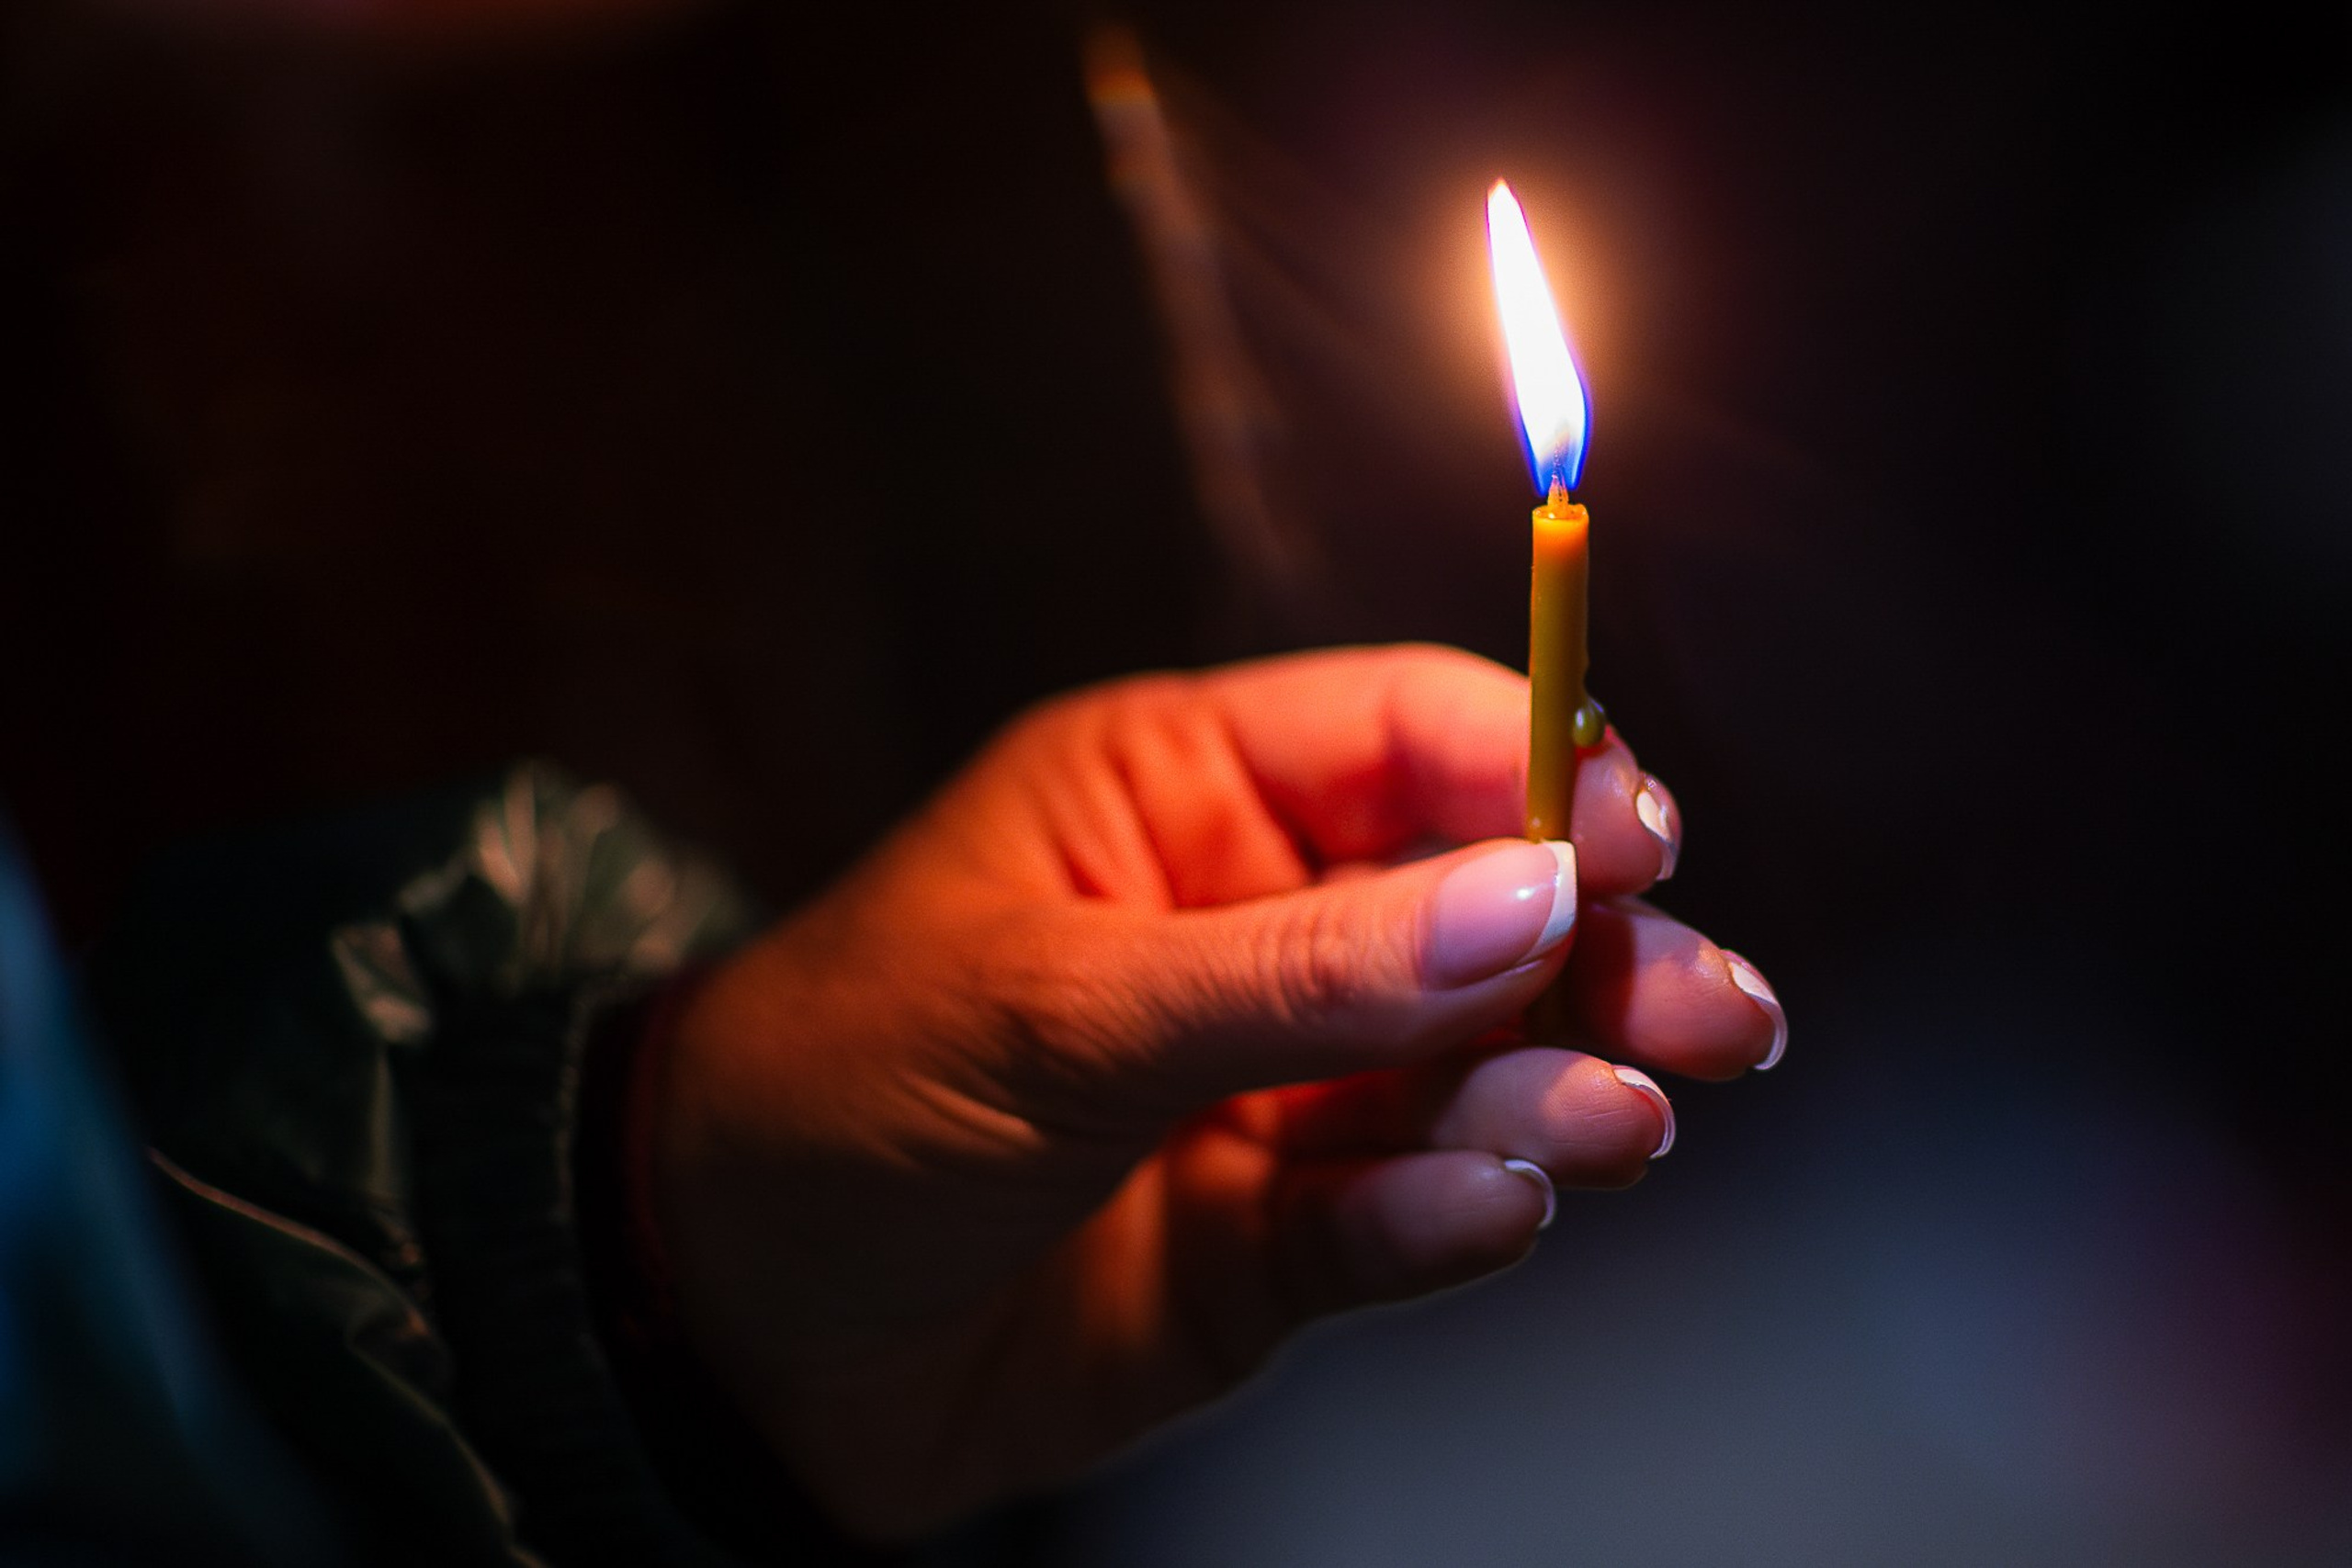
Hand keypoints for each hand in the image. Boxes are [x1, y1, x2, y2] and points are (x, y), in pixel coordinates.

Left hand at [649, 645, 1782, 1538]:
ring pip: (1465, 1074)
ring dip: (1557, 1090)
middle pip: (1478, 911)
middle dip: (1599, 953)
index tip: (1634, 834)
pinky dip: (1457, 1216)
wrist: (720, 1330)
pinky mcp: (1271, 1243)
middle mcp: (1249, 933)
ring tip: (1621, 1118)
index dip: (1536, 770)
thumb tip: (1526, 896)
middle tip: (1712, 1010)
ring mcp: (1269, 1092)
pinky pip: (1397, 1218)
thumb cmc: (833, 1094)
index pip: (1406, 738)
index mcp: (1180, 800)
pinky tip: (1501, 1207)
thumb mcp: (1053, 1006)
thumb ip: (1298, 968)